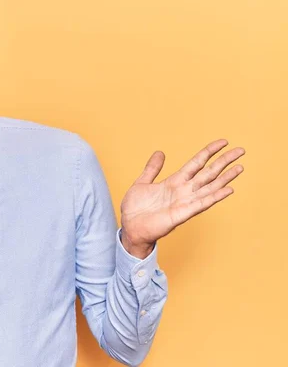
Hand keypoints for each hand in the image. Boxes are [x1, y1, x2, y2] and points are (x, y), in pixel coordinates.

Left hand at [120, 139, 244, 255]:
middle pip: (208, 173)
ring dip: (225, 178)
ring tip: (240, 167)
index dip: (209, 152)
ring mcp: (184, 202)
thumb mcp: (142, 183)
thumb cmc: (135, 208)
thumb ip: (152, 168)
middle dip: (224, 161)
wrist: (129, 228)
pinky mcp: (182, 214)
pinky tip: (228, 189)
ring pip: (209, 187)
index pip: (196, 163)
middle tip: (241, 150)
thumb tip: (160, 152)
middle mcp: (183, 191)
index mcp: (174, 182)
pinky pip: (201, 203)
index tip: (223, 142)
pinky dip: (215, 196)